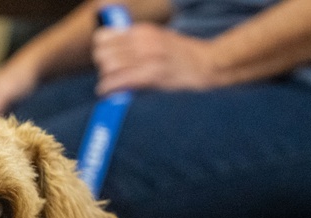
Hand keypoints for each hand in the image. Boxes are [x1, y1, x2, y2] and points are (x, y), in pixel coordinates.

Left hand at [92, 23, 224, 94]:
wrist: (209, 64)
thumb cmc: (183, 57)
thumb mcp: (158, 40)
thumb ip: (136, 44)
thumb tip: (112, 54)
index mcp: (143, 31)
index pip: (104, 36)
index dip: (101, 50)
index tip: (106, 60)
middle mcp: (142, 41)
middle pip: (102, 52)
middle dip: (102, 65)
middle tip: (109, 75)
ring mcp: (147, 57)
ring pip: (108, 66)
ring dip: (105, 78)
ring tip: (111, 85)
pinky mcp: (151, 75)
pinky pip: (118, 80)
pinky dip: (108, 88)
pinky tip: (108, 92)